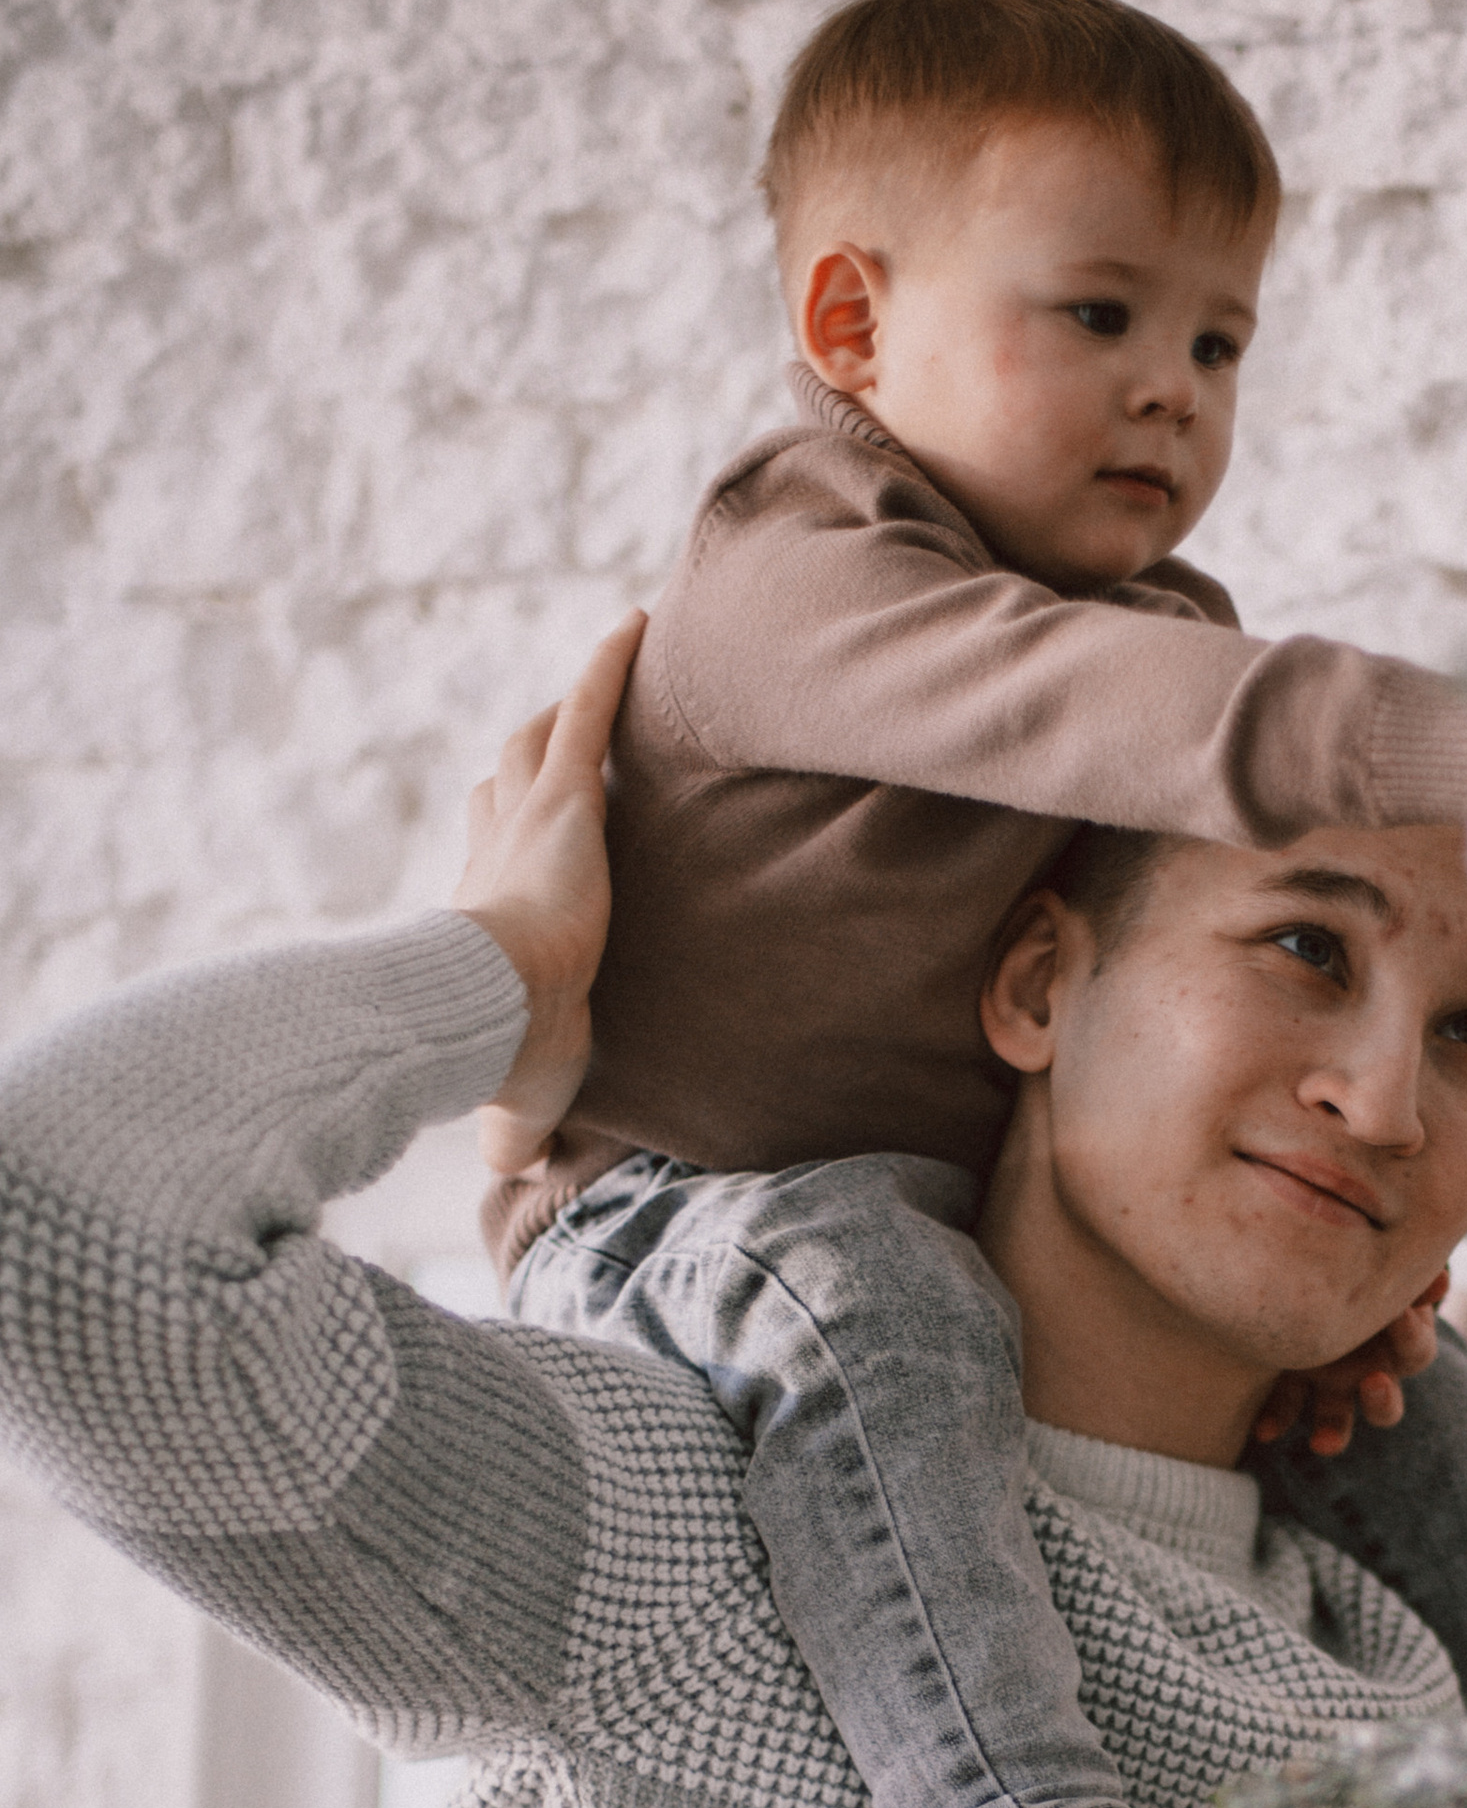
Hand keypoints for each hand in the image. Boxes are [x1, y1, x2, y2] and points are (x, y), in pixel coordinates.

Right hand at [458, 610, 646, 1172]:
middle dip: (530, 756)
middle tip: (565, 736)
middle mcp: (494, 850)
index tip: (519, 828)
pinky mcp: (568, 797)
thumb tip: (513, 1183)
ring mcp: (530, 817)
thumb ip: (516, 1129)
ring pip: (543, 738)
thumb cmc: (499, 1057)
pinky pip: (592, 712)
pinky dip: (611, 667)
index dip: (501, 833)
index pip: (488, 853)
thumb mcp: (518, 1096)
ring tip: (613, 667)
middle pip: (506, 779)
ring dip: (573, 706)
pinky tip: (641, 624)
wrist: (496, 1010)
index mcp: (483, 914)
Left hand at [1251, 1272, 1448, 1460]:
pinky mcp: (1294, 1380)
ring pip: (1337, 1420)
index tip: (1401, 1313)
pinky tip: (1263, 1431)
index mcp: (1399, 1346)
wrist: (1326, 1268)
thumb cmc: (1372, 1266)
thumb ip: (1412, 1278)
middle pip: (1386, 1405)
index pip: (1415, 1351)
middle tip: (1373, 1383)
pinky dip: (1275, 1420)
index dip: (1411, 1335)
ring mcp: (1332, 1383)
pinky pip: (1285, 1408)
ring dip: (1332, 1433)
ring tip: (1322, 1444)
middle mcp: (1369, 1373)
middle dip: (1381, 1400)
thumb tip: (1440, 1283)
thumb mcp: (1391, 1268)